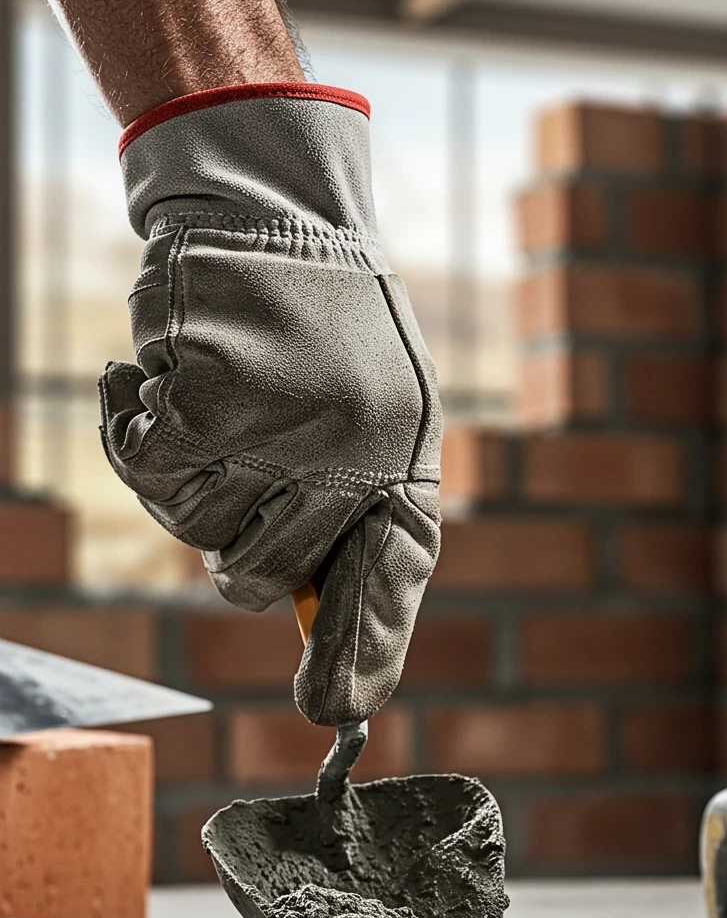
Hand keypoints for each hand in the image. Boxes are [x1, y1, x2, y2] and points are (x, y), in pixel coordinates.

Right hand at [99, 84, 441, 725]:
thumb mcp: (368, 414)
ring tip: (205, 400)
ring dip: (181, 475)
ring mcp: (282, 436)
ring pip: (194, 528)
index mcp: (404, 464)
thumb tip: (309, 610)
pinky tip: (149, 375)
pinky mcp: (211, 401)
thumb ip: (348, 509)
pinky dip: (130, 427)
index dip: (360, 653)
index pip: (386, 584)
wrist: (273, 208)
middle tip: (229, 467)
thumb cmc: (322, 323)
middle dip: (230, 538)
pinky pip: (146, 469)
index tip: (333, 709)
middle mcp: (354, 460)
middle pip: (258, 577)